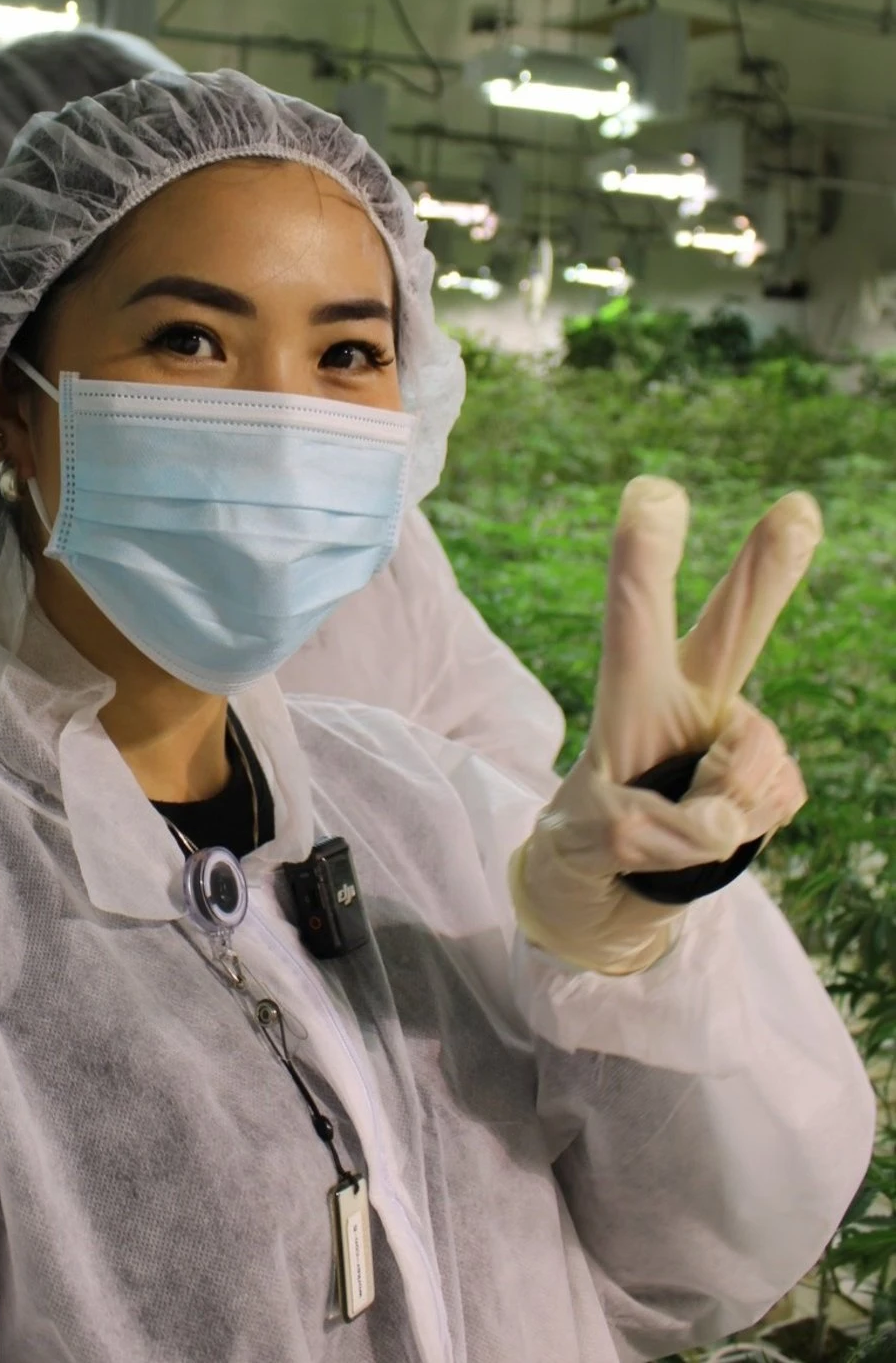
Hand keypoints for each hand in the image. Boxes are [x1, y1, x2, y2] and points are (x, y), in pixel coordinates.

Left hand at [510, 477, 819, 974]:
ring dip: (700, 820)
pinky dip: (728, 840)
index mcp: (634, 691)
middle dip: (765, 570)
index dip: (642, 559)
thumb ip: (632, 830)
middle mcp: (693, 697)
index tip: (652, 491)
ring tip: (665, 833)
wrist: (617, 886)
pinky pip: (762, 810)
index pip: (634, 618)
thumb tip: (712, 823)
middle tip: (799, 507)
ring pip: (746, 765)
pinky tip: (704, 838)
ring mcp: (739, 738)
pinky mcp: (775, 784)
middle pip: (735, 627)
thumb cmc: (589, 839)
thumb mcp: (579, 840)